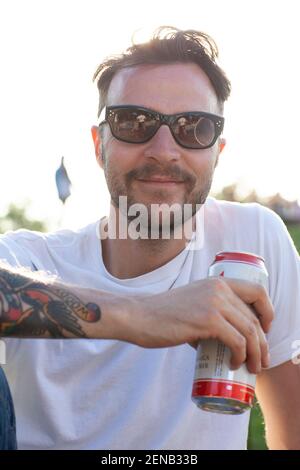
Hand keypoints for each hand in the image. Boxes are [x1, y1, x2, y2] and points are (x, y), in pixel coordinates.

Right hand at [128, 277, 273, 373]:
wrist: (139, 316)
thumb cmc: (163, 314)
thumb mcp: (193, 303)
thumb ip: (210, 313)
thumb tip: (223, 339)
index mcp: (217, 282)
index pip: (257, 291)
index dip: (267, 311)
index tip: (266, 331)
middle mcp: (219, 288)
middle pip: (255, 317)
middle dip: (263, 342)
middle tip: (262, 359)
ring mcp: (214, 303)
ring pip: (250, 331)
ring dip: (257, 353)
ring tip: (253, 367)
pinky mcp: (207, 320)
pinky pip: (237, 341)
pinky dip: (241, 355)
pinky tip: (234, 364)